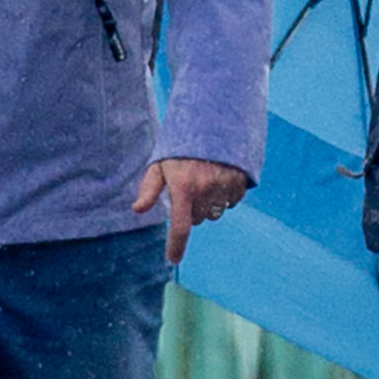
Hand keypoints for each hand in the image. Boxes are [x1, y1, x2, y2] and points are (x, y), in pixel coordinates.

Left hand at [133, 155, 251, 264]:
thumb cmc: (182, 144)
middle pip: (197, 219)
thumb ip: (150, 187)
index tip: (173, 259)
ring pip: (214, 213)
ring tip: (204, 179)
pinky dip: (224, 196)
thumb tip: (138, 209)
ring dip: (208, 205)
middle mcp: (205, 189)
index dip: (176, 246)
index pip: (180, 226)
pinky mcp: (240, 182)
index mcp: (183, 186)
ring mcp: (225, 186)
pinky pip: (231, 202)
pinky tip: (219, 177)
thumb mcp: (161, 162)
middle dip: (191, 210)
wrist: (214, 119)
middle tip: (189, 188)